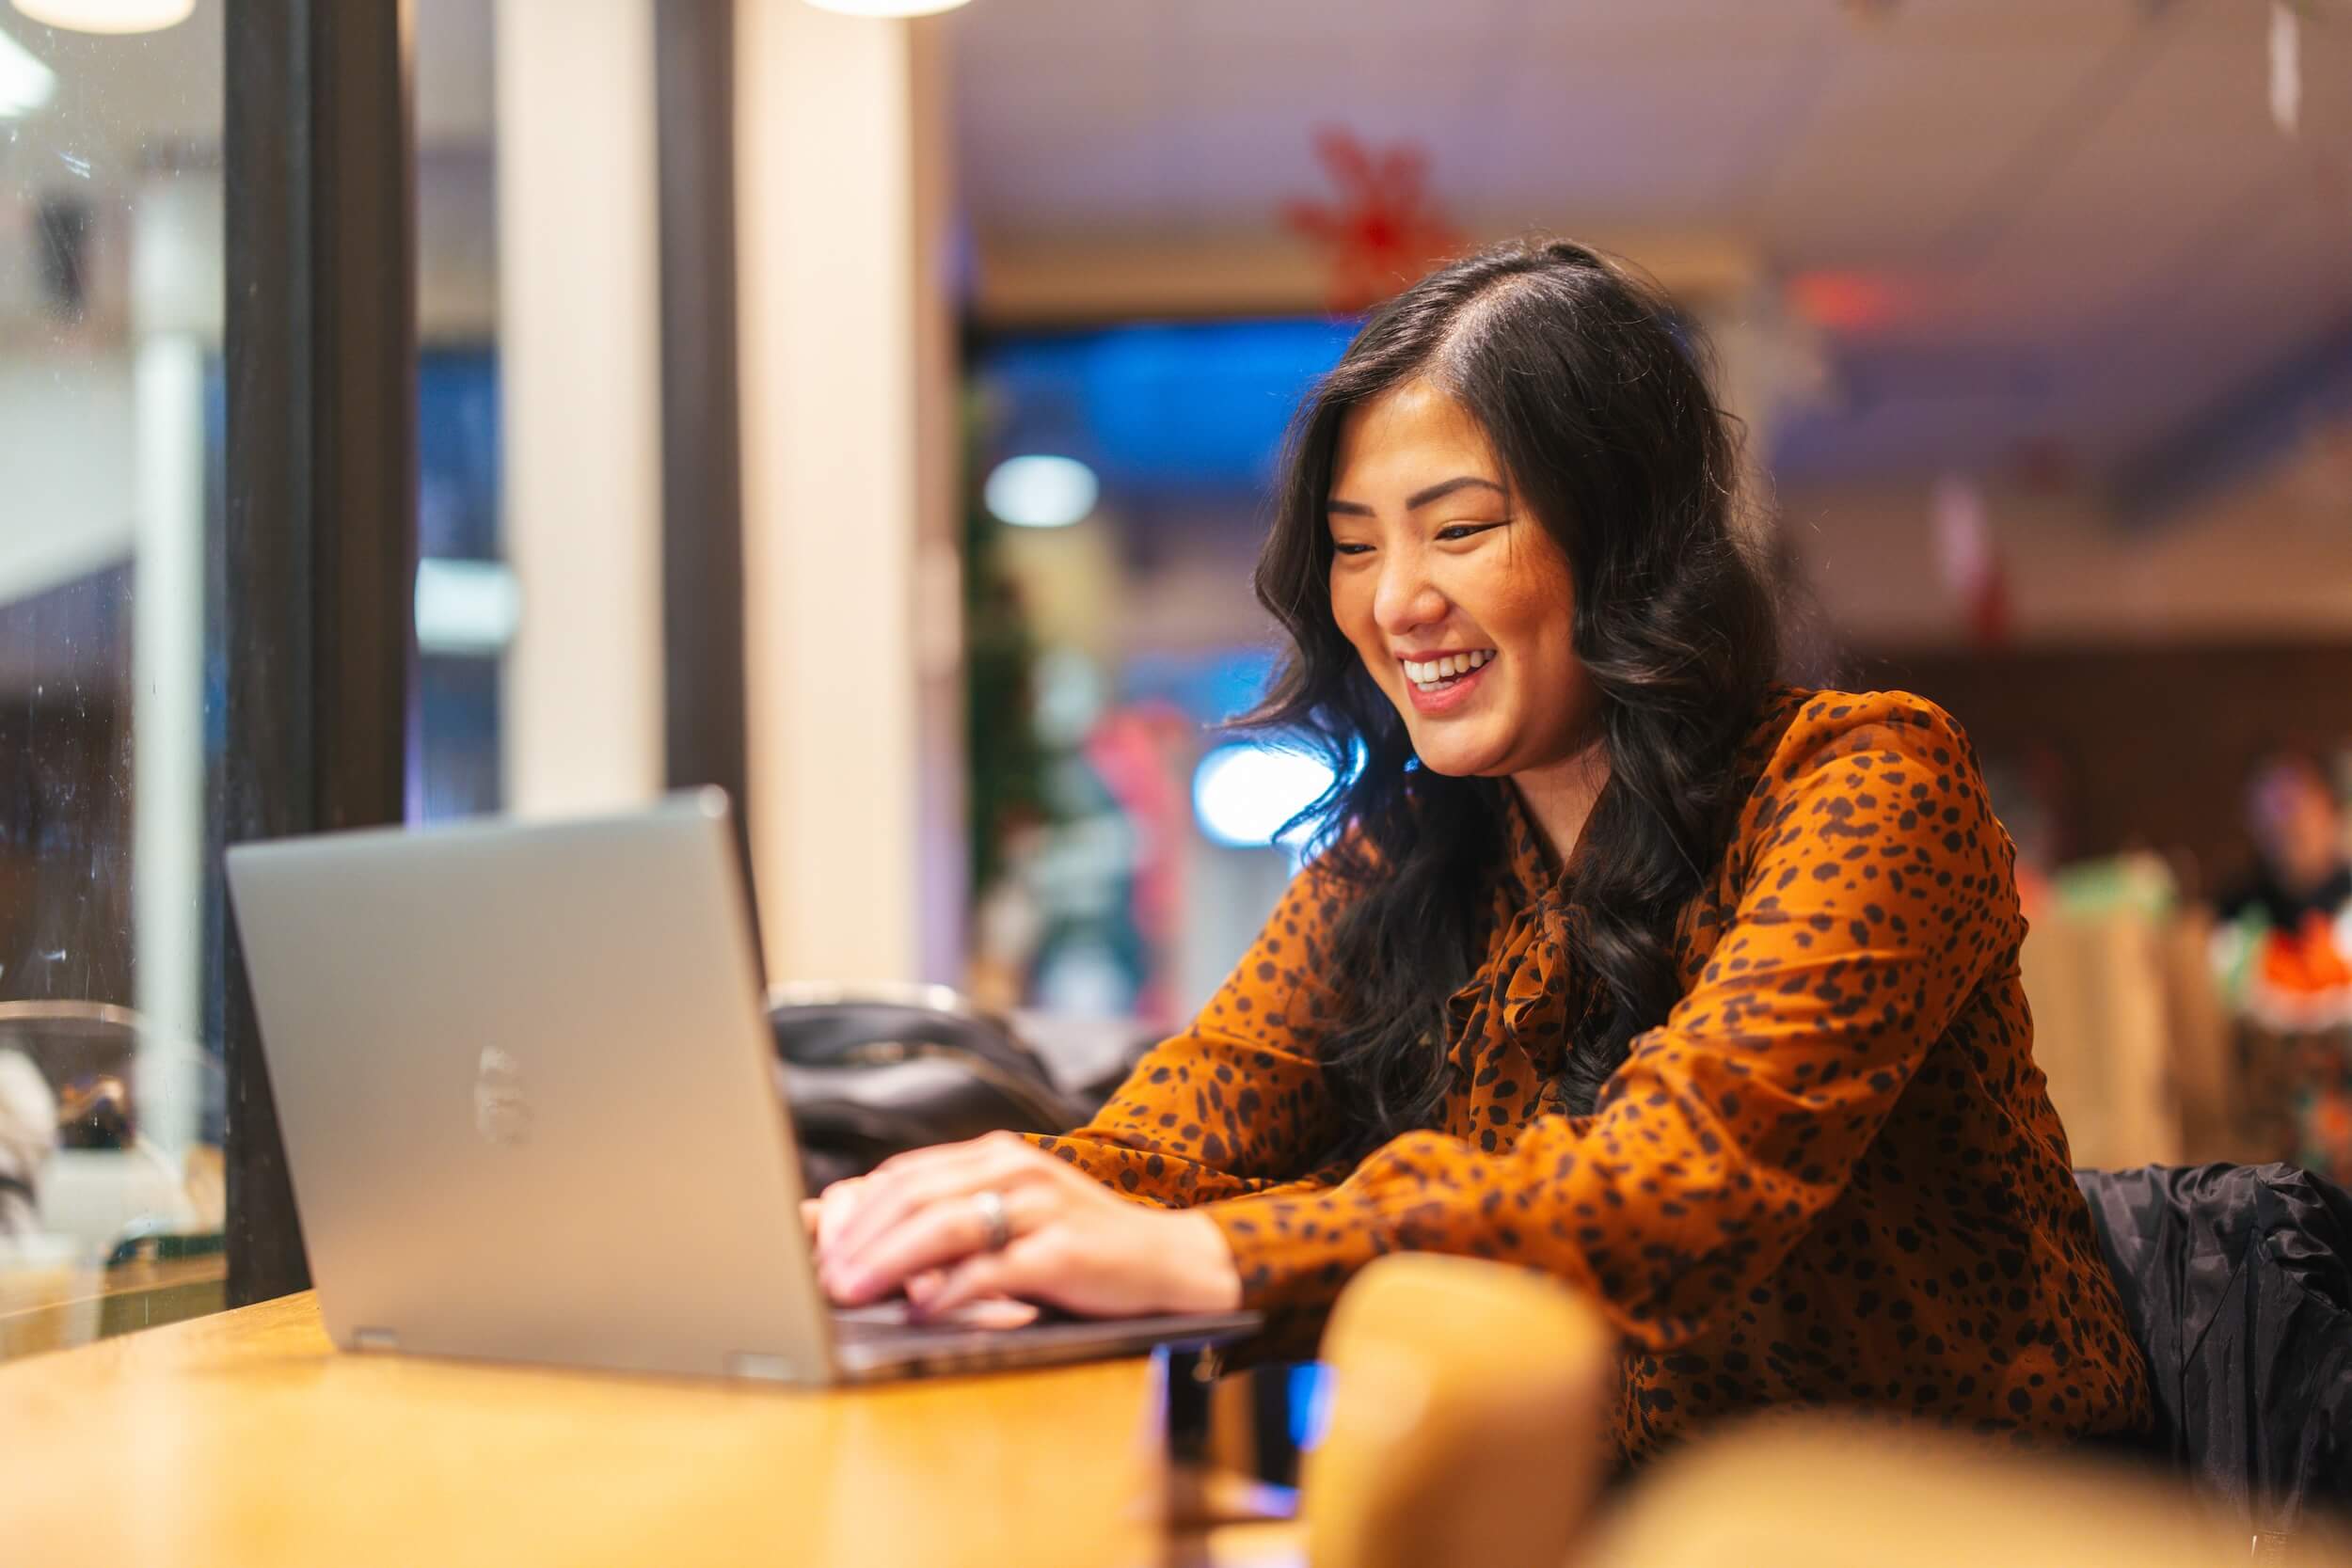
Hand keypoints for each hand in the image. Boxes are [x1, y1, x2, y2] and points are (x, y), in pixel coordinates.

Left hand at [810, 1131, 1242, 1320]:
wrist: (1165, 1259)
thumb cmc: (1076, 1243)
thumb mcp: (1011, 1215)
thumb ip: (950, 1219)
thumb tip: (863, 1244)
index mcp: (995, 1154)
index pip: (904, 1174)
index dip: (855, 1212)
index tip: (818, 1248)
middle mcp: (1015, 1168)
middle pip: (915, 1194)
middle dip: (860, 1239)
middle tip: (824, 1277)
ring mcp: (1041, 1205)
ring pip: (945, 1225)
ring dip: (888, 1261)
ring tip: (853, 1291)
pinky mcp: (1061, 1249)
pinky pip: (991, 1268)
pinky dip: (948, 1292)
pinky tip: (920, 1311)